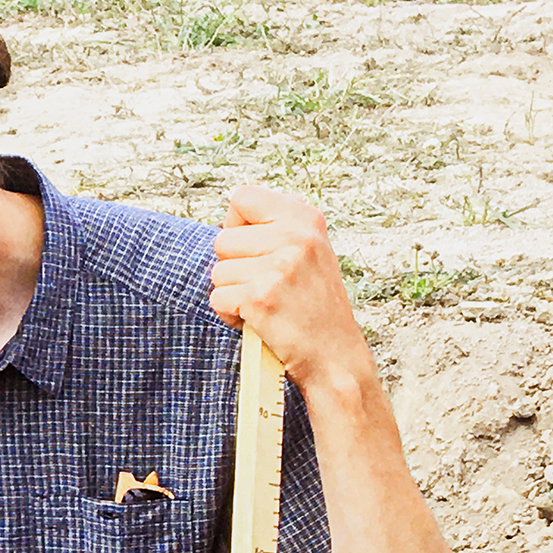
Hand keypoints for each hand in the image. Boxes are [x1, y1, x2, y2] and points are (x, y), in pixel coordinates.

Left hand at [209, 185, 370, 388]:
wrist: (335, 355)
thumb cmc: (313, 306)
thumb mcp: (308, 252)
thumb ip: (275, 229)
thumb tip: (231, 214)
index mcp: (305, 217)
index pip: (242, 197)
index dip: (237, 225)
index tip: (255, 249)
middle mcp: (295, 236)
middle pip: (222, 240)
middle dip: (233, 267)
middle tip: (266, 286)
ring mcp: (279, 266)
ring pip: (217, 272)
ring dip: (232, 293)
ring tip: (266, 304)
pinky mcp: (261, 296)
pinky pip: (218, 298)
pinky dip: (230, 315)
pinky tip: (259, 320)